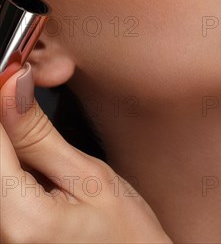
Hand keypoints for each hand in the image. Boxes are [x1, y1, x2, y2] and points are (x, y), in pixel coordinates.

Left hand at [0, 63, 172, 243]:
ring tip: (45, 153)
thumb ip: (38, 135)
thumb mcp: (89, 176)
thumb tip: (10, 87)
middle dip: (10, 126)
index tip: (13, 76)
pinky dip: (13, 166)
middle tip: (31, 105)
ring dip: (13, 146)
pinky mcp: (5, 236)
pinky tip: (34, 170)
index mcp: (19, 221)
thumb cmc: (126, 237)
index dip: (2, 99)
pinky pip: (0, 190)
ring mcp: (2, 237)